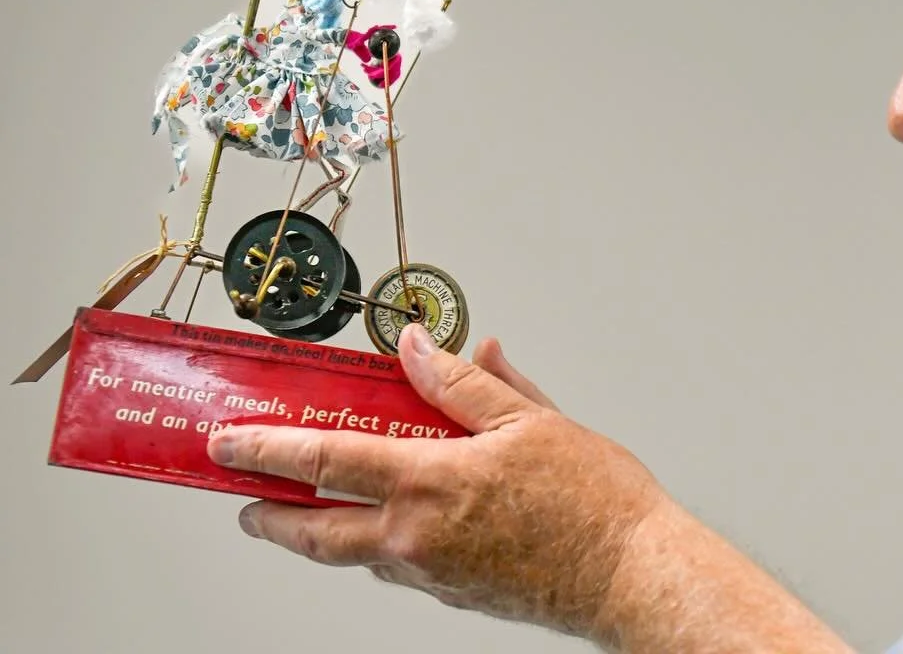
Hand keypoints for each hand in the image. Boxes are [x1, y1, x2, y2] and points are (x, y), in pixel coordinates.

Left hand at [207, 325, 666, 640]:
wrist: (631, 573)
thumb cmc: (594, 502)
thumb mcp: (530, 420)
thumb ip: (463, 384)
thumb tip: (420, 348)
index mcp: (429, 485)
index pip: (324, 462)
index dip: (265, 450)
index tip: (229, 441)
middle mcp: (417, 539)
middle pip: (315, 532)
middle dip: (270, 515)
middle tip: (246, 500)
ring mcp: (433, 576)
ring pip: (356, 554)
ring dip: (325, 531)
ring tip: (319, 503)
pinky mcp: (456, 597)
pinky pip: (400, 568)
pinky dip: (383, 543)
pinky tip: (404, 519)